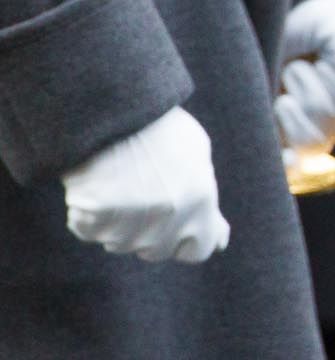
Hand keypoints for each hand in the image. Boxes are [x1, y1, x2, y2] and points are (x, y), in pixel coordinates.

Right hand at [62, 106, 229, 262]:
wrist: (114, 108)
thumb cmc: (159, 128)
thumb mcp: (197, 155)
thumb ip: (206, 199)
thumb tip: (221, 240)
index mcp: (201, 204)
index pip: (199, 250)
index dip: (189, 240)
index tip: (181, 225)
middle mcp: (168, 221)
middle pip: (157, 250)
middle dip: (152, 231)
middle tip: (144, 192)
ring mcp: (129, 225)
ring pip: (121, 243)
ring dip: (120, 223)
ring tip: (121, 181)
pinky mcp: (92, 220)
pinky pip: (89, 230)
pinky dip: (90, 215)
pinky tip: (97, 184)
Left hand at [272, 0, 334, 152]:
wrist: (258, 27)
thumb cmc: (301, 23)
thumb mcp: (328, 24)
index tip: (329, 54)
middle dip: (313, 86)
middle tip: (299, 61)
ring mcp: (316, 130)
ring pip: (316, 141)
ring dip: (294, 104)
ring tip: (283, 78)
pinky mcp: (286, 143)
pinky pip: (294, 159)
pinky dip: (288, 156)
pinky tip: (281, 146)